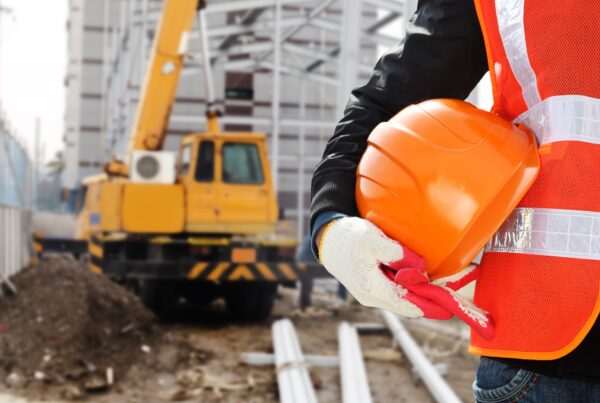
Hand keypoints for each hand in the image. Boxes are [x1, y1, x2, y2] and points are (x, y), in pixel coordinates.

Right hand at [318, 217, 493, 338]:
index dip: (431, 307)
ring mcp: (370, 293)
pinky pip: (394, 292)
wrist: (327, 239)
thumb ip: (397, 254)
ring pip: (401, 299)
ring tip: (442, 290)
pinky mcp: (370, 286)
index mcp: (373, 288)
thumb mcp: (373, 239)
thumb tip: (421, 268)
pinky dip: (409, 289)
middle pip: (407, 305)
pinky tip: (421, 280)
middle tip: (452, 300)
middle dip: (430, 303)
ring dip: (420, 296)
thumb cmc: (348, 237)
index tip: (451, 308)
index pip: (408, 304)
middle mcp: (372, 296)